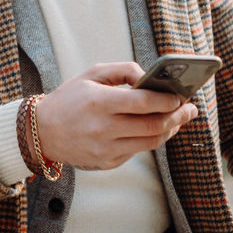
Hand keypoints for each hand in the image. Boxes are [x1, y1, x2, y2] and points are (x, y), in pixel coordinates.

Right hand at [35, 62, 196, 170]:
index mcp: (99, 102)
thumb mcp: (90, 74)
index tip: (181, 96)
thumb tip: (149, 76)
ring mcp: (106, 149)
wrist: (42, 132)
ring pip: (151, 141)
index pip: (143, 103)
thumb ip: (122, 70)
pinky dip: (152, 139)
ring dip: (170, 130)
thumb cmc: (69, 99)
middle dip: (177, 117)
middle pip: (153, 125)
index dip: (167, 100)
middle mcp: (104, 128)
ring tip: (178, 119)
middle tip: (190, 109)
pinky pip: (138, 150)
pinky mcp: (108, 162)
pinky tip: (157, 128)